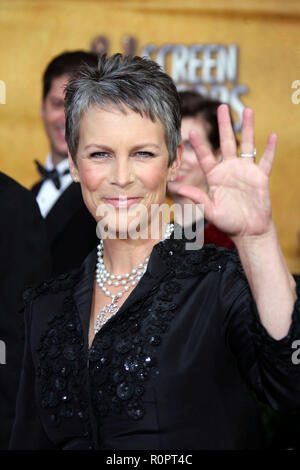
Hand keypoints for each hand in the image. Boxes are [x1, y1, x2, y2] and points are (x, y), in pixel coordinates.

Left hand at [173, 105, 276, 239]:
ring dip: (248, 127)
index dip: (199, 145)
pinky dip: (270, 149)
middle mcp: (229, 169)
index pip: (205, 157)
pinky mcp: (260, 177)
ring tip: (248, 110)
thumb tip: (176, 187)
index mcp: (215, 176)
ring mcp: (246, 171)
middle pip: (227, 142)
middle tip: (222, 106)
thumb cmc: (228, 222)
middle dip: (224, 124)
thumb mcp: (209, 210)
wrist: (248, 230)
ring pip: (247, 144)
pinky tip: (272, 135)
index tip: (191, 131)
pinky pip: (266, 160)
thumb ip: (196, 197)